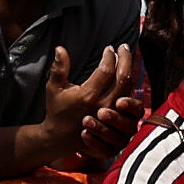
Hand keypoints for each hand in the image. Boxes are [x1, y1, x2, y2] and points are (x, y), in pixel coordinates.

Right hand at [36, 45, 145, 164]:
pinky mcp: (116, 119)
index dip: (109, 57)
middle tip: (124, 46)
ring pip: (128, 88)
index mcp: (87, 96)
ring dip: (129, 70)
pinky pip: (129, 99)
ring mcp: (111, 114)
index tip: (108, 48)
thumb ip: (59, 68)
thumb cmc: (57, 110)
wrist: (61, 138)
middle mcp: (102, 105)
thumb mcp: (53, 88)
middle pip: (123, 78)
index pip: (106, 71)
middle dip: (125, 59)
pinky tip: (126, 74)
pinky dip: (129, 84)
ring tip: (126, 57)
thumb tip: (60, 48)